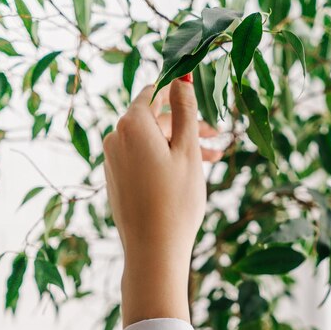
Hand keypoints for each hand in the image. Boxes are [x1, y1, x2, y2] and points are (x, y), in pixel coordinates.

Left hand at [103, 77, 222, 326]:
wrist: (153, 249)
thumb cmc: (175, 201)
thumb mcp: (187, 151)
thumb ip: (185, 112)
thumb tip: (182, 80)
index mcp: (132, 124)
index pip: (155, 92)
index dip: (179, 92)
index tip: (200, 97)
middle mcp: (116, 138)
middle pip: (154, 120)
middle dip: (186, 125)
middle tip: (217, 137)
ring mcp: (113, 161)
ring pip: (150, 143)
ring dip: (179, 146)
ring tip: (212, 160)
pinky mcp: (116, 181)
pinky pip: (141, 160)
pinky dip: (163, 161)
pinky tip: (186, 175)